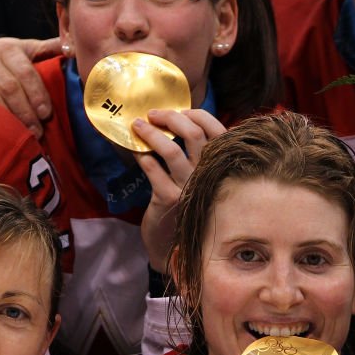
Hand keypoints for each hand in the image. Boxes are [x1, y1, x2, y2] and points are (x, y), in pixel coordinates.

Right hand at [0, 37, 60, 138]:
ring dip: (6, 118)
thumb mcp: (18, 49)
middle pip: (10, 87)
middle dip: (26, 112)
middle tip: (37, 132)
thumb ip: (44, 50)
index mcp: (8, 48)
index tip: (46, 114)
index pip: (27, 73)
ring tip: (19, 135)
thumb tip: (72, 49)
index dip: (38, 95)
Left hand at [132, 108, 226, 272]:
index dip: (198, 115)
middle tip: (153, 114)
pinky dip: (142, 155)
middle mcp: (207, 175)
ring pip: (171, 150)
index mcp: (218, 166)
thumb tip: (174, 119)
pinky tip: (136, 152)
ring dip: (151, 133)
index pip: (217, 130)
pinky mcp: (168, 199)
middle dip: (171, 117)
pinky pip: (152, 169)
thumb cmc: (184, 204)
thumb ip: (195, 155)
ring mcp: (188, 188)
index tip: (179, 110)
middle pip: (194, 134)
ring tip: (138, 126)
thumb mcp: (196, 178)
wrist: (172, 244)